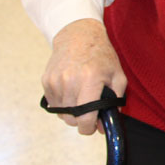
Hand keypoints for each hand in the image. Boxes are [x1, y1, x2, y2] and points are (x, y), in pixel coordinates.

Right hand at [43, 19, 126, 134]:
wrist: (78, 36)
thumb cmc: (102, 56)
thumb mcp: (118, 76)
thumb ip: (116, 102)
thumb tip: (105, 126)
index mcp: (90, 80)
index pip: (85, 117)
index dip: (89, 128)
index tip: (94, 127)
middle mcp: (69, 81)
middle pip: (71, 119)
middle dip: (82, 121)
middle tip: (91, 112)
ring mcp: (55, 81)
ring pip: (61, 114)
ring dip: (72, 113)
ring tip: (82, 100)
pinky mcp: (46, 81)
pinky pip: (54, 105)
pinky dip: (63, 105)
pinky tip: (72, 93)